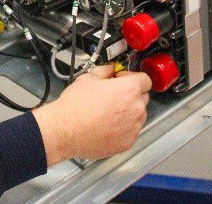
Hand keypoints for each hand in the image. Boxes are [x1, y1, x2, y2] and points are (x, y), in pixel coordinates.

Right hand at [32, 64, 151, 164]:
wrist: (65, 131)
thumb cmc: (75, 106)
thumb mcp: (88, 78)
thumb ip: (105, 70)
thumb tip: (110, 68)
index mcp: (129, 89)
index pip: (145, 80)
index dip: (132, 78)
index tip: (121, 80)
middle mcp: (136, 109)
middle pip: (143, 97)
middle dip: (131, 95)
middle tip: (113, 95)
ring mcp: (133, 127)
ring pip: (138, 115)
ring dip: (129, 112)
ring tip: (108, 112)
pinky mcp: (127, 142)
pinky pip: (131, 131)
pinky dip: (123, 128)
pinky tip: (106, 125)